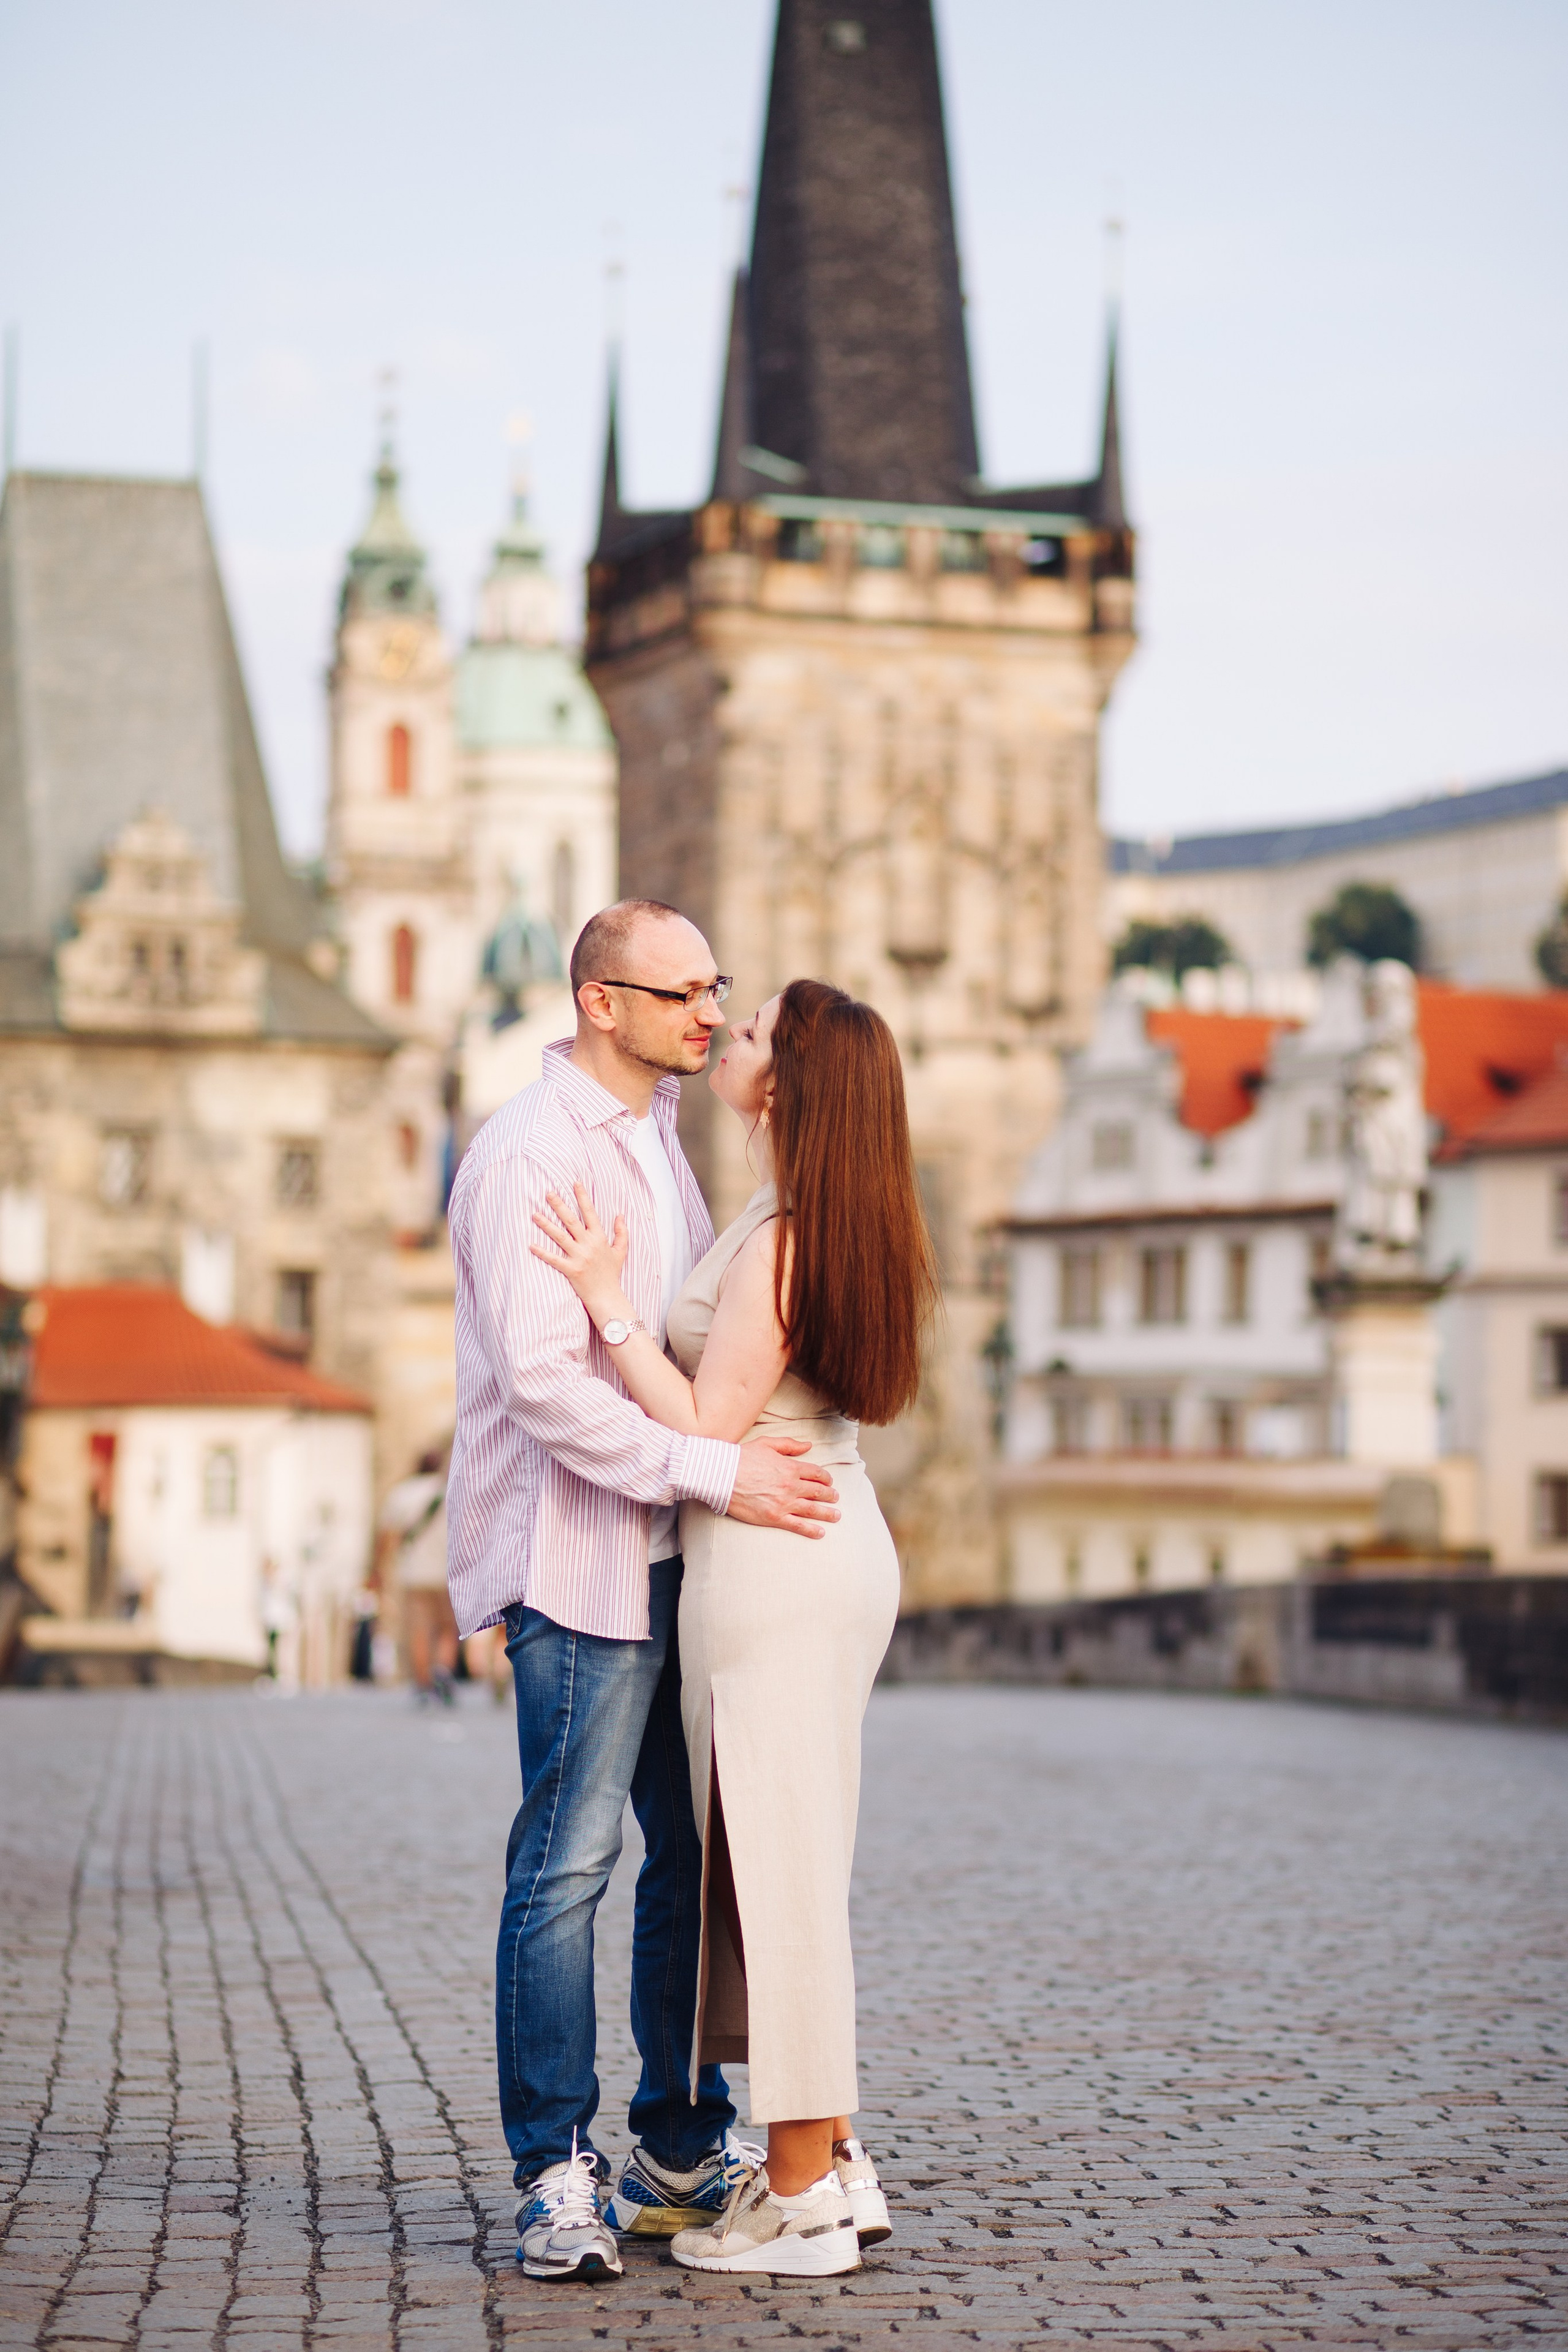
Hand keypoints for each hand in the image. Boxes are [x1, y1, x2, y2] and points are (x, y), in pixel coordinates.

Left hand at [529, 1183, 630, 1322]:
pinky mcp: (571, 1270)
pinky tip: (531, 1245)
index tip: (575, 1183)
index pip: (590, 1213)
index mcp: (599, 1238)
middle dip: (559, 1205)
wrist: (607, 1296)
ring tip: (534, 1214)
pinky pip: (554, 1259)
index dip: (582, 1197)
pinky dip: (542, 1253)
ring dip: (546, 1225)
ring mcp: (579, 1257)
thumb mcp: (620, 1251)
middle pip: (571, 1221)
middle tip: (548, 1193)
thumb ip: (621, 1232)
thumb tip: (620, 1215)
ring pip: (560, 1237)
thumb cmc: (611, 1274)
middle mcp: (588, 1245)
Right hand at [726, 1437, 839, 1538]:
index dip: (826, 1478)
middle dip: (830, 1495)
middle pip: (818, 1492)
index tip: (829, 1481)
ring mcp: (783, 1503)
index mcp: (790, 1467)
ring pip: (812, 1510)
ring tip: (836, 1516)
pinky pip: (797, 1525)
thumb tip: (808, 1445)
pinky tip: (820, 1532)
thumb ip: (790, 1445)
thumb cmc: (741, 1458)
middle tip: (836, 1498)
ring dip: (827, 1513)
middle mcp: (790, 1486)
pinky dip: (811, 1530)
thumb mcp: (767, 1443)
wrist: (721, 1475)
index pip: (816, 1473)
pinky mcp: (774, 1517)